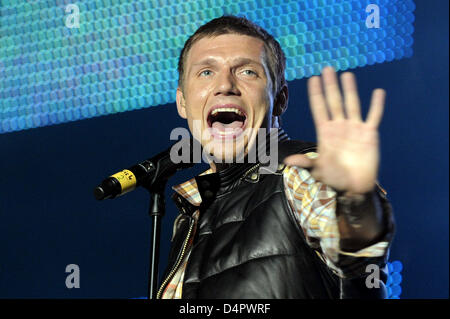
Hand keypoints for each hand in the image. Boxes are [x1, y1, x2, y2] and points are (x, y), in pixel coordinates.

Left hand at [284, 67, 385, 194]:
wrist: (354, 187)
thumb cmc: (334, 179)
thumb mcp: (318, 170)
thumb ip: (305, 163)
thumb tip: (287, 161)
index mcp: (325, 133)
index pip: (319, 108)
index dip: (316, 94)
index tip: (313, 78)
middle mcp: (339, 127)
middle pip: (334, 101)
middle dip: (330, 86)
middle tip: (327, 68)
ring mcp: (354, 128)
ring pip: (352, 104)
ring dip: (350, 90)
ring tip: (347, 75)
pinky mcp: (369, 134)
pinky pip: (374, 116)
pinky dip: (376, 105)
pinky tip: (378, 92)